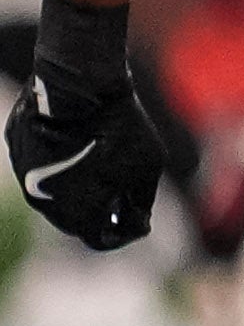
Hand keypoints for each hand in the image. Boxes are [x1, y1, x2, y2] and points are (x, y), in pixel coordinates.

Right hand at [9, 4, 165, 253]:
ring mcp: (23, 173)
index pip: (100, 240)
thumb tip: (137, 222)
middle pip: (74, 219)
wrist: (78, 86)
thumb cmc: (119, 130)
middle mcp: (43, 202)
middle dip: (98, 212)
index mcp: (76, 214)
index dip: (122, 233)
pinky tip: (78, 140)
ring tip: (101, 164)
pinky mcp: (15, 145)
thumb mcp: (146, 169)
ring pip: (53, 191)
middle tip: (121, 195)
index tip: (137, 219)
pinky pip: (38, 162)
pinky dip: (58, 159)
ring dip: (76, 186)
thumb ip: (140, 202)